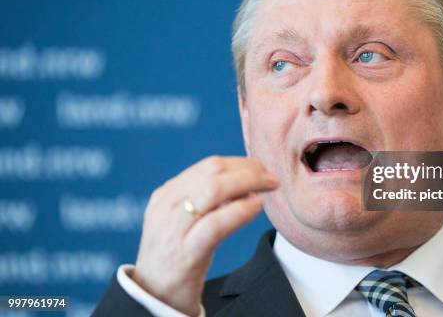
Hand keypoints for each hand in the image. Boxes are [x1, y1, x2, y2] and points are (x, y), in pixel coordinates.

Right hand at [132, 156, 277, 315]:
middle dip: (247, 169)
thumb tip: (245, 184)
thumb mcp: (184, 221)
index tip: (261, 168)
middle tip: (271, 176)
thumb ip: (207, 201)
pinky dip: (240, 211)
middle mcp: (167, 206)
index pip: (208, 166)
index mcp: (167, 195)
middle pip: (212, 172)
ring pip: (214, 190)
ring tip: (269, 187)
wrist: (153, 297)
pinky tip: (257, 206)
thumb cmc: (177, 257)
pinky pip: (216, 224)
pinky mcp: (185, 252)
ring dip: (249, 183)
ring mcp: (174, 228)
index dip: (240, 163)